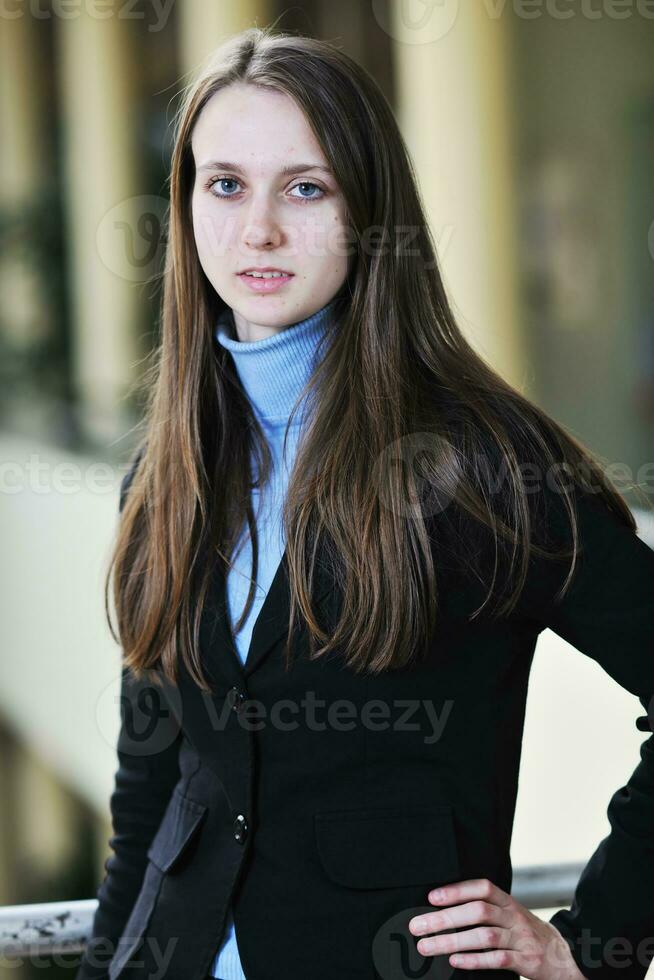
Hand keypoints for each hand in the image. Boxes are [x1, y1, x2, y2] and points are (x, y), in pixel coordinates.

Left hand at [408, 878, 585, 978]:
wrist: (564, 956)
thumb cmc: (526, 934)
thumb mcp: (510, 915)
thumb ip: (486, 910)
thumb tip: (442, 910)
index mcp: (508, 902)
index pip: (482, 888)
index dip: (457, 890)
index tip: (432, 898)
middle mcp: (514, 917)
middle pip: (478, 912)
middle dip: (445, 919)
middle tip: (418, 926)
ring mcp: (521, 939)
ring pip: (484, 937)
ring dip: (452, 941)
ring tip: (427, 947)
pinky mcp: (526, 961)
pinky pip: (497, 959)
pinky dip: (474, 960)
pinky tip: (455, 961)